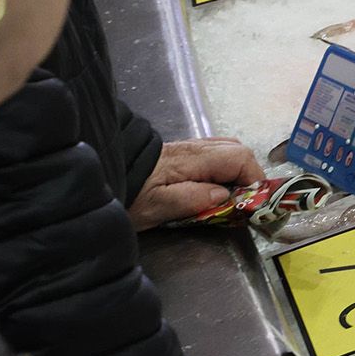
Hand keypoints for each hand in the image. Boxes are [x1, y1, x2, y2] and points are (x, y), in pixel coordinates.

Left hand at [129, 136, 264, 229]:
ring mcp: (188, 149)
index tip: (254, 204)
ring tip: (233, 198)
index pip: (240, 159)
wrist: (100, 174)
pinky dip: (224, 170)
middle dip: (249, 176)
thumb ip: (193, 199)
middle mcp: (195, 149)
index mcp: (193, 160)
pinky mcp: (181, 154)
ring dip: (238, 172)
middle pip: (239, 151)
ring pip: (228, 151)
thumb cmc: (127, 194)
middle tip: (245, 203)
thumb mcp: (156, 206)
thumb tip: (224, 196)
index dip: (254, 180)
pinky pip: (214, 155)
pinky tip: (215, 188)